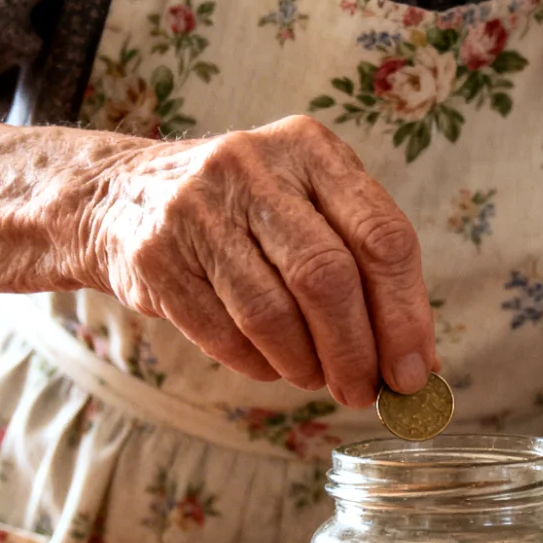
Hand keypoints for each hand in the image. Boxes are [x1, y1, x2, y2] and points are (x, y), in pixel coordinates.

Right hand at [73, 115, 435, 406]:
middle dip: (356, 351)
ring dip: (305, 364)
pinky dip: (257, 364)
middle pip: (329, 277)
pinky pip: (222, 332)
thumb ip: (367, 272)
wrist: (120, 196)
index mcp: (312, 149)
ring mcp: (197, 207)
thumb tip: (421, 366)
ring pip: (272, 312)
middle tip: (364, 393)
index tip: (417, 373)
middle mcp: (255, 166)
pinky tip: (270, 365)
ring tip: (316, 378)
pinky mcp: (156, 255)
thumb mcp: (309, 210)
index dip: (406, 315)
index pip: (383, 236)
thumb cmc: (245, 215)